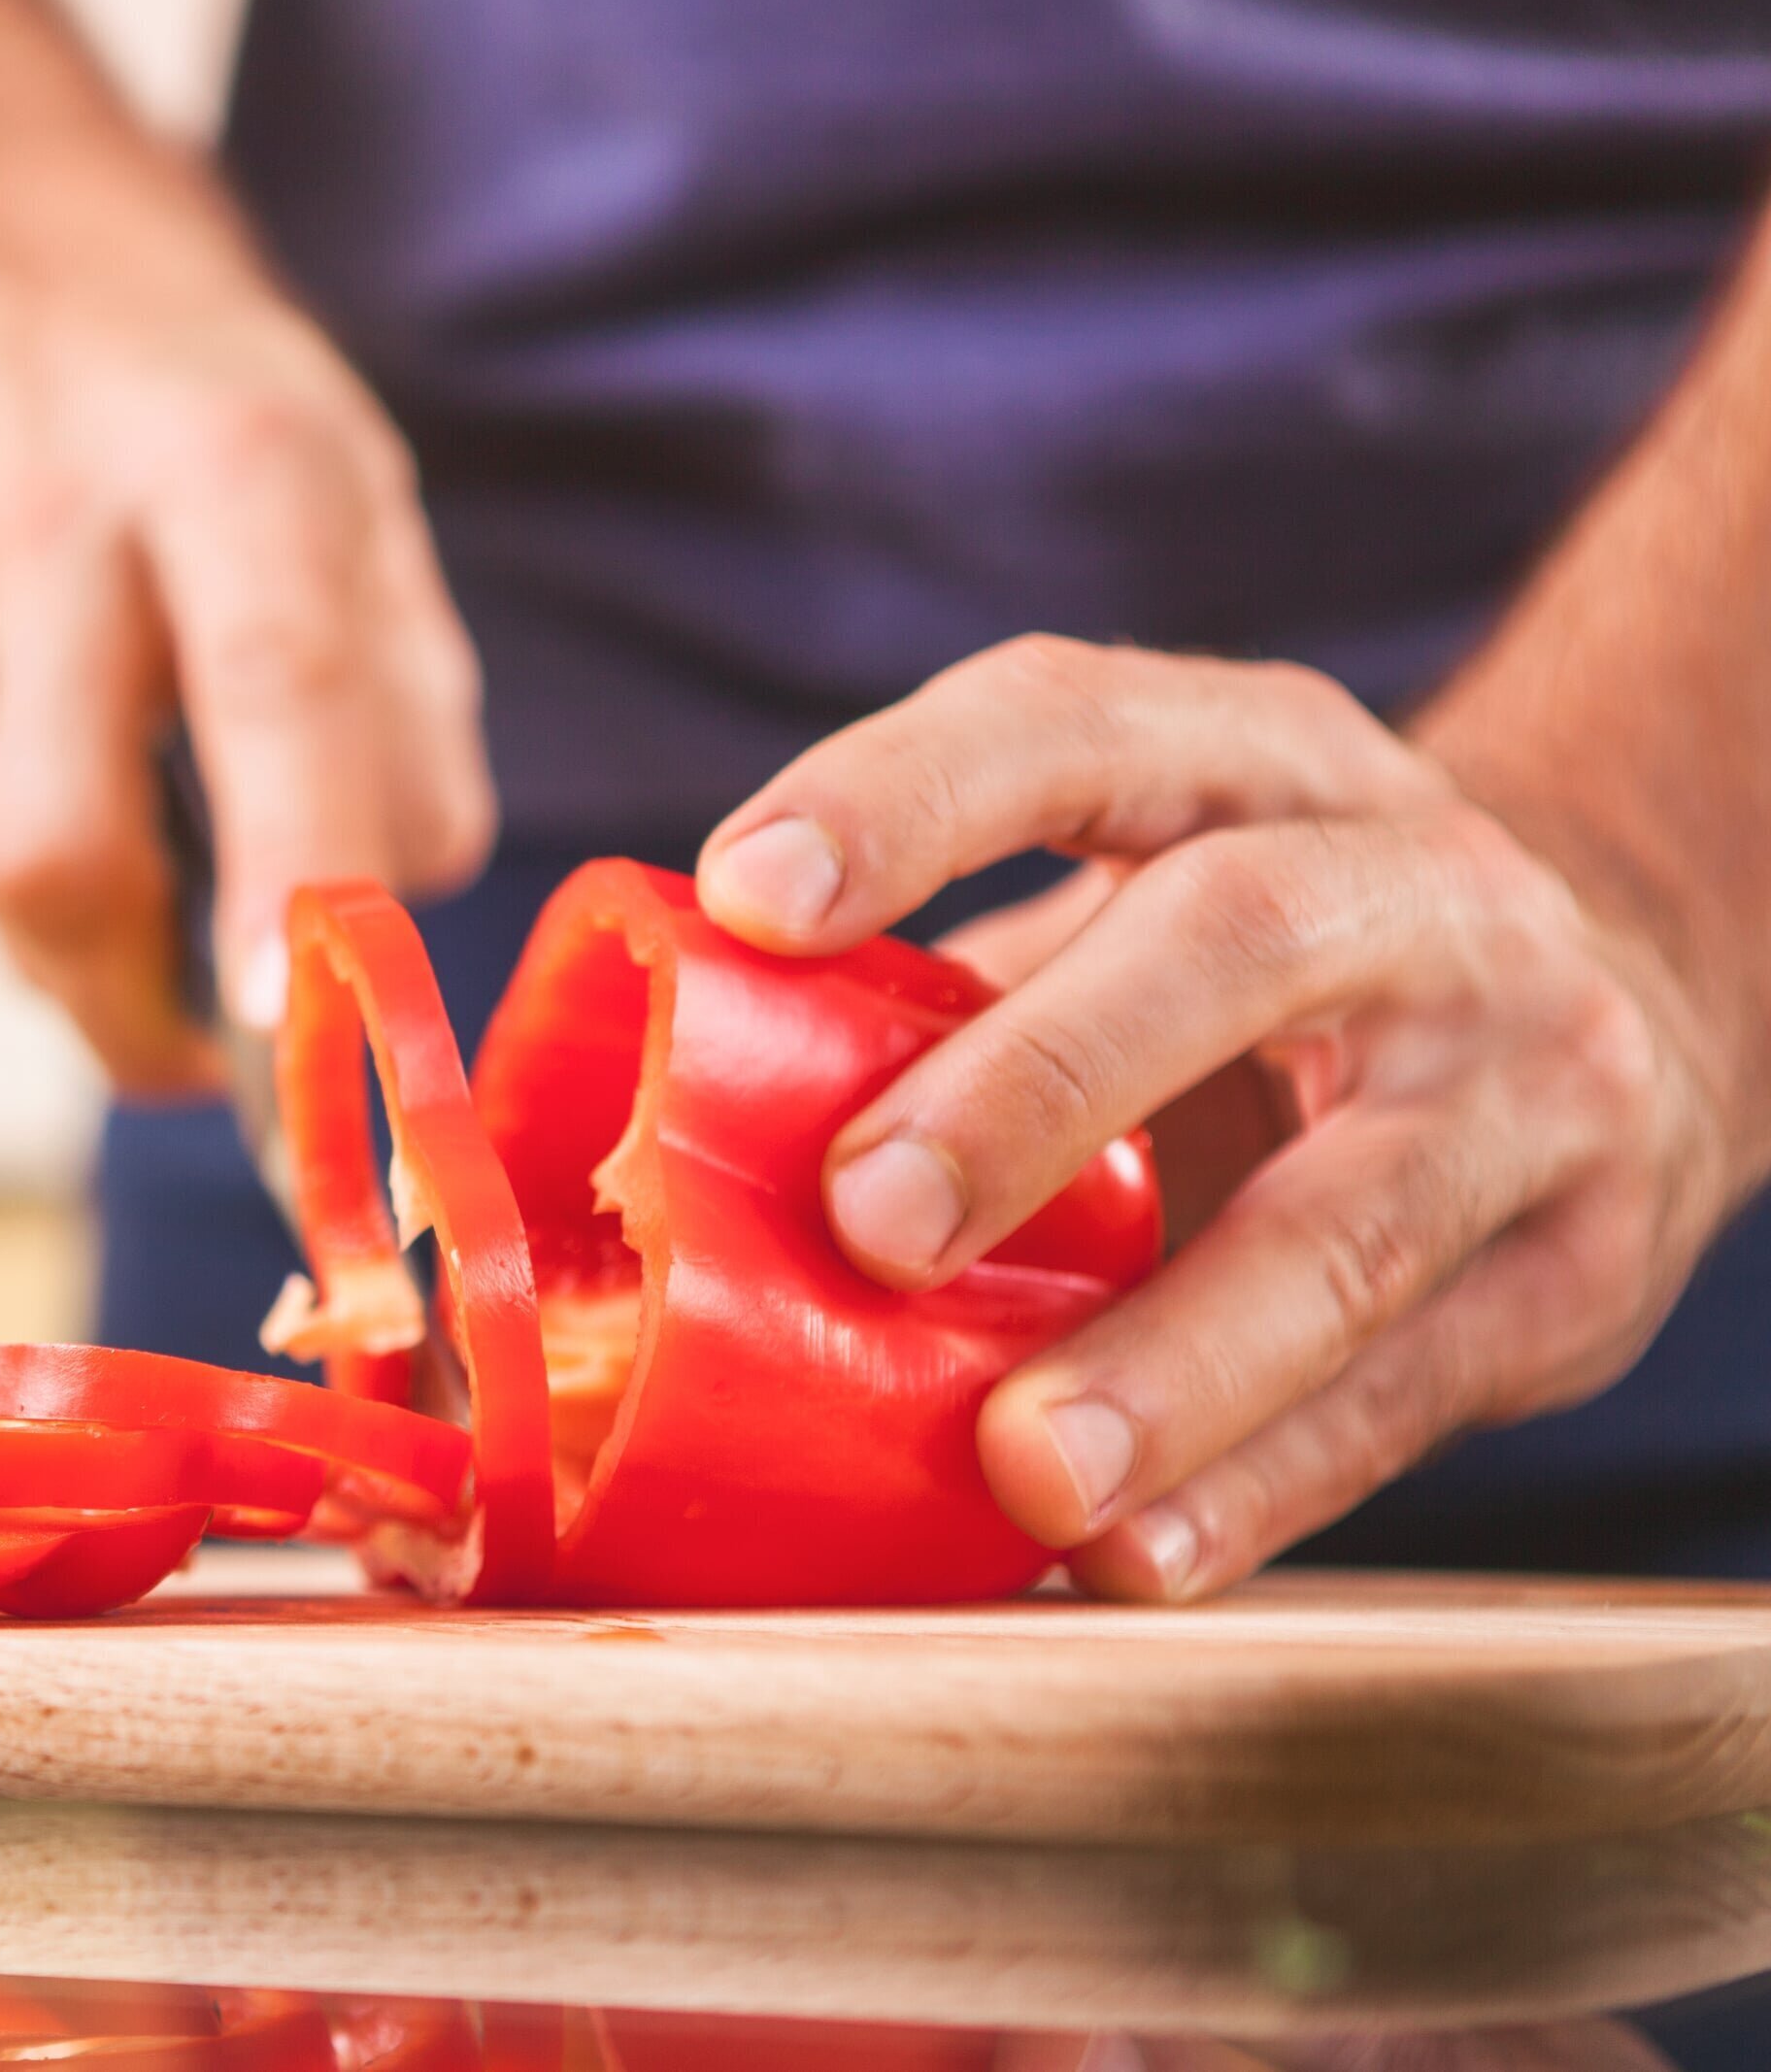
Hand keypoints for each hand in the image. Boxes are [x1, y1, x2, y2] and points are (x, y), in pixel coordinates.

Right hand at [0, 258, 490, 1087]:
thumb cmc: (224, 436)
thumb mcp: (370, 510)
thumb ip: (413, 714)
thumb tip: (394, 920)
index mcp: (230, 470)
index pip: (267, 684)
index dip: (290, 866)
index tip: (302, 1027)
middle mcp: (54, 542)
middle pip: (62, 849)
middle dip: (150, 1005)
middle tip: (245, 1063)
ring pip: (2, 892)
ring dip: (104, 964)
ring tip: (180, 905)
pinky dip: (46, 899)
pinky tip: (91, 802)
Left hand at [690, 637, 1739, 1599]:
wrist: (1629, 1008)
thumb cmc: (1266, 973)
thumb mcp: (1140, 896)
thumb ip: (946, 982)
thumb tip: (651, 1131)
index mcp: (1253, 756)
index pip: (1072, 724)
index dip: (907, 795)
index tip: (746, 898)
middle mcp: (1413, 881)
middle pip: (1232, 941)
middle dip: (1035, 1085)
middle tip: (864, 1218)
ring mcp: (1527, 1069)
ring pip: (1350, 1213)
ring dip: (1173, 1354)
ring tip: (1022, 1465)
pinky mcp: (1581, 1261)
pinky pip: (1415, 1388)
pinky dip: (1265, 1482)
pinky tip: (1132, 1555)